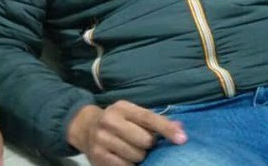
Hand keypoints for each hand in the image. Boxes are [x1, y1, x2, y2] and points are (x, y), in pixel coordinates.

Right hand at [67, 102, 186, 165]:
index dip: (167, 129)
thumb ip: (155, 120)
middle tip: (142, 143)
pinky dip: (130, 165)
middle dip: (149, 145)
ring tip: (131, 150)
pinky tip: (125, 159)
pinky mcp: (98, 157)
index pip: (148, 118)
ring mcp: (102, 140)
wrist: (85, 128)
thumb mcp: (133, 115)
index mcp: (121, 107)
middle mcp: (109, 121)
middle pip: (145, 141)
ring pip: (137, 156)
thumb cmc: (117, 122)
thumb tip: (180, 128)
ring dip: (139, 156)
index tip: (182, 139)